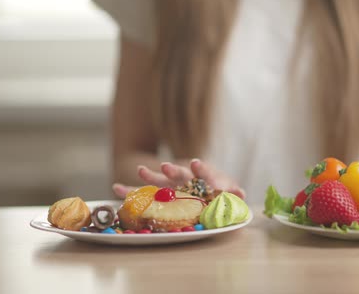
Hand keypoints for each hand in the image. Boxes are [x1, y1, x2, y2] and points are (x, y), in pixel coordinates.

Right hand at [112, 159, 244, 198]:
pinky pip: (144, 193)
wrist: (207, 190)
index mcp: (203, 177)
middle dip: (173, 170)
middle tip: (166, 166)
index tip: (196, 164)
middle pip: (179, 173)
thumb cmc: (218, 189)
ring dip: (151, 175)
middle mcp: (186, 178)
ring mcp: (171, 185)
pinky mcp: (160, 194)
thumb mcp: (228, 191)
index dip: (201, 169)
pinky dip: (131, 191)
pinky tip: (116, 188)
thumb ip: (233, 192)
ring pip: (159, 180)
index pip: (204, 172)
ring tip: (141, 170)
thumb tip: (241, 192)